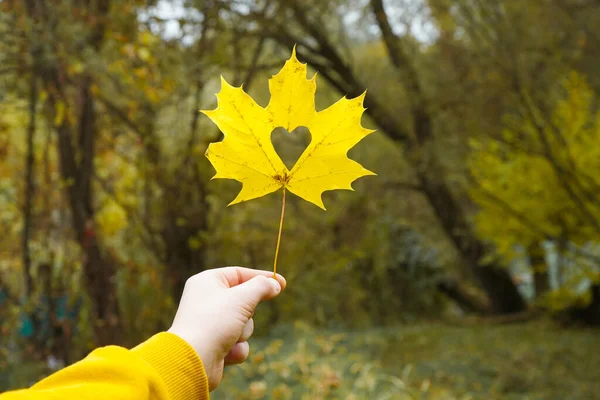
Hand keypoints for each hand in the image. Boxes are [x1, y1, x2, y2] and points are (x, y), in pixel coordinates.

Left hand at [168, 267, 285, 390]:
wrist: (193, 361)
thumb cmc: (215, 322)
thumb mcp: (242, 297)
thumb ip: (261, 286)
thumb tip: (275, 284)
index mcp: (207, 282)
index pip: (239, 273)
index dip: (261, 277)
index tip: (282, 283)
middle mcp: (206, 300)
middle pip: (243, 300)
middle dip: (248, 313)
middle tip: (242, 316)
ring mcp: (210, 323)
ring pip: (243, 323)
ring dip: (243, 332)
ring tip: (230, 338)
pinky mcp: (213, 344)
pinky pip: (237, 342)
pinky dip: (236, 348)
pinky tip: (227, 353)